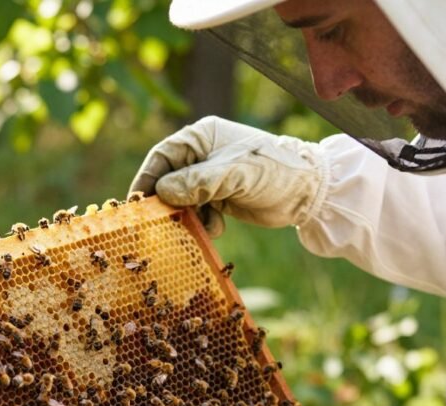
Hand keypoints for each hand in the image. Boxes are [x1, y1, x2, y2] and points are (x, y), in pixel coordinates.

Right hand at [129, 116, 327, 236]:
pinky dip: (202, 223)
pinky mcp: (220, 197)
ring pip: (182, 200)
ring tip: (198, 228)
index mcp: (203, 137)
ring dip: (186, 218)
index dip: (147, 180)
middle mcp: (203, 155)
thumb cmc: (274, 171)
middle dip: (166, 204)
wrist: (309, 192)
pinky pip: (198, 212)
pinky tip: (216, 228)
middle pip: (169, 180)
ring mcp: (211, 177)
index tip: (136, 204)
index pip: (163, 157)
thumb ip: (199, 182)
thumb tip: (163, 193)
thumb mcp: (236, 174)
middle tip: (161, 226)